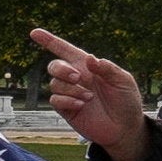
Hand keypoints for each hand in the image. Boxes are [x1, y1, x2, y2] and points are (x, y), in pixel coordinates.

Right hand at [27, 27, 150, 160]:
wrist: (125, 128)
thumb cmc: (126, 101)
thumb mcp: (124, 81)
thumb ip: (108, 68)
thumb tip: (89, 58)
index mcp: (88, 66)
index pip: (65, 50)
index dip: (49, 41)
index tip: (34, 32)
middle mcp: (75, 78)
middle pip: (54, 66)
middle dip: (62, 69)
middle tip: (77, 77)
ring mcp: (69, 94)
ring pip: (55, 84)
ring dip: (71, 89)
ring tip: (89, 97)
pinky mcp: (66, 109)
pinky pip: (55, 100)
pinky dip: (67, 100)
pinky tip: (82, 104)